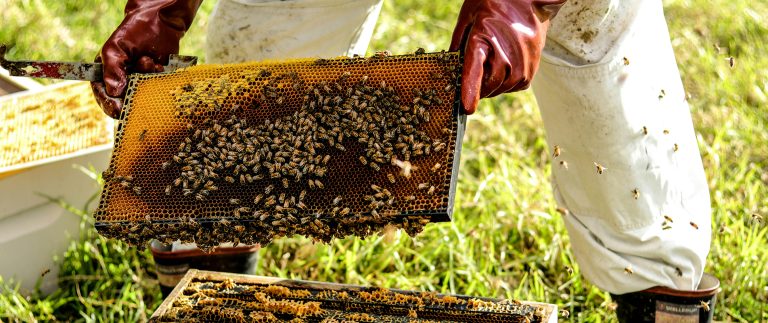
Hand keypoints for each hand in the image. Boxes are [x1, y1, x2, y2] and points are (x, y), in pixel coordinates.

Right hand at [92, 0, 201, 117]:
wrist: (160, 24)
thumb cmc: (133, 33)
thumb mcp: (115, 48)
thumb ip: (112, 69)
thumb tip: (114, 91)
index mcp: (105, 74)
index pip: (104, 96)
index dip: (109, 105)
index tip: (118, 109)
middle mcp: (122, 81)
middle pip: (124, 101)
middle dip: (132, 90)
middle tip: (139, 78)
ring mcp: (140, 83)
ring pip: (143, 96)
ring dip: (146, 78)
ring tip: (147, 59)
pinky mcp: (156, 82)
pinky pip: (159, 91)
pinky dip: (158, 78)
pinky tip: (158, 64)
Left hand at [450, 0, 565, 113]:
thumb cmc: (493, 3)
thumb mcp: (468, 17)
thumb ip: (458, 43)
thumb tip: (450, 67)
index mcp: (484, 37)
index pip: (475, 70)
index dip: (470, 90)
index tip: (467, 108)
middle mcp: (507, 53)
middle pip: (489, 85)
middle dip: (479, 87)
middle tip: (475, 74)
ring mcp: (524, 61)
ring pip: (503, 88)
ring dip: (493, 84)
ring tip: (492, 63)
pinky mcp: (533, 67)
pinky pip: (517, 85)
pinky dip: (507, 82)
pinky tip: (505, 66)